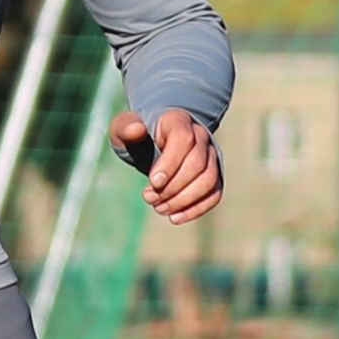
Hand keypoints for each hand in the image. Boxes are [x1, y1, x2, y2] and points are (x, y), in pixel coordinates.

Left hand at [112, 109, 220, 224]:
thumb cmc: (138, 135)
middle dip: (173, 187)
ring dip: (184, 200)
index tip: (153, 182)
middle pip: (197, 164)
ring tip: (160, 208)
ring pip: (209, 180)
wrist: (156, 140)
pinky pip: (214, 194)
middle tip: (149, 198)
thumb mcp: (124, 128)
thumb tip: (137, 130)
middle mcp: (201, 136)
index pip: (183, 140)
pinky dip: (196, 209)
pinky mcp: (215, 175)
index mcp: (179, 121)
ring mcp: (211, 156)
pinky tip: (175, 218)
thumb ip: (125, 127)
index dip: (170, 163)